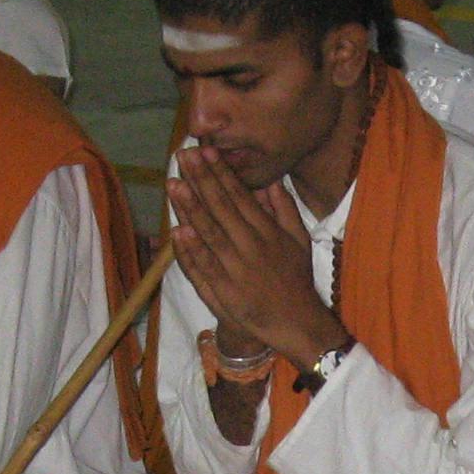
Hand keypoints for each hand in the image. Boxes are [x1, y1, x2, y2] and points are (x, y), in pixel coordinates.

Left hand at [166, 142, 346, 368]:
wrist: (295, 322)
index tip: (205, 151)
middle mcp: (250, 246)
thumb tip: (272, 181)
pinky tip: (177, 231)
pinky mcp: (223, 291)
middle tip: (183, 155)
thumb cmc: (295, 278)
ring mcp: (235, 269)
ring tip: (174, 184)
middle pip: (221, 208)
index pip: (240, 196)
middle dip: (201, 180)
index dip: (221, 172)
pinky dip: (190, 251)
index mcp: (267, 231)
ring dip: (190, 209)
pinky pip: (203, 267)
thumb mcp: (299, 240)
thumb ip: (285, 209)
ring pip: (209, 234)